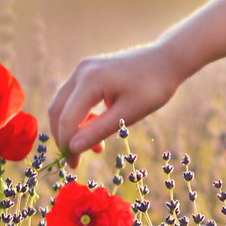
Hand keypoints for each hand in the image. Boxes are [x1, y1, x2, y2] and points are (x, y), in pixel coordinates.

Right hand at [48, 41, 185, 158]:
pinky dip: (80, 115)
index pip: (67, 119)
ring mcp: (83, 69)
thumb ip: (98, 131)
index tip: (74, 165)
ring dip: (72, 127)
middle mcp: (81, 72)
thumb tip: (72, 148)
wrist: (167, 60)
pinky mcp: (88, 71)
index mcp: (90, 81)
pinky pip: (75, 97)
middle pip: (58, 110)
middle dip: (64, 136)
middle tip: (76, 159)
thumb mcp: (128, 114)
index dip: (67, 145)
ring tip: (95, 146)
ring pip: (64, 104)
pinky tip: (96, 129)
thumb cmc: (153, 87)